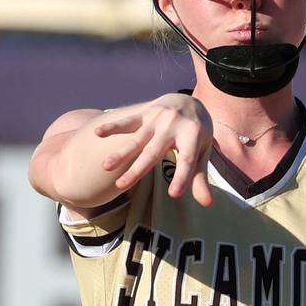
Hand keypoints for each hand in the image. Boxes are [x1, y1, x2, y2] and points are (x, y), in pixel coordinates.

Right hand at [94, 94, 213, 205]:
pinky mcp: (146, 113)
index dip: (182, 177)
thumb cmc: (197, 134)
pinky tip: (98, 133)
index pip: (187, 160)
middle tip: (121, 186)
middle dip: (137, 169)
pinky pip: (128, 120)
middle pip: (154, 152)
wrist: (189, 101)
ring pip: (137, 138)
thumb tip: (207, 204)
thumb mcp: (203, 153)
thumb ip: (200, 178)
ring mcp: (158, 119)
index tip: (174, 195)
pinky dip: (113, 127)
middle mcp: (174, 126)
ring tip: (106, 166)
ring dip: (120, 152)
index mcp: (193, 135)